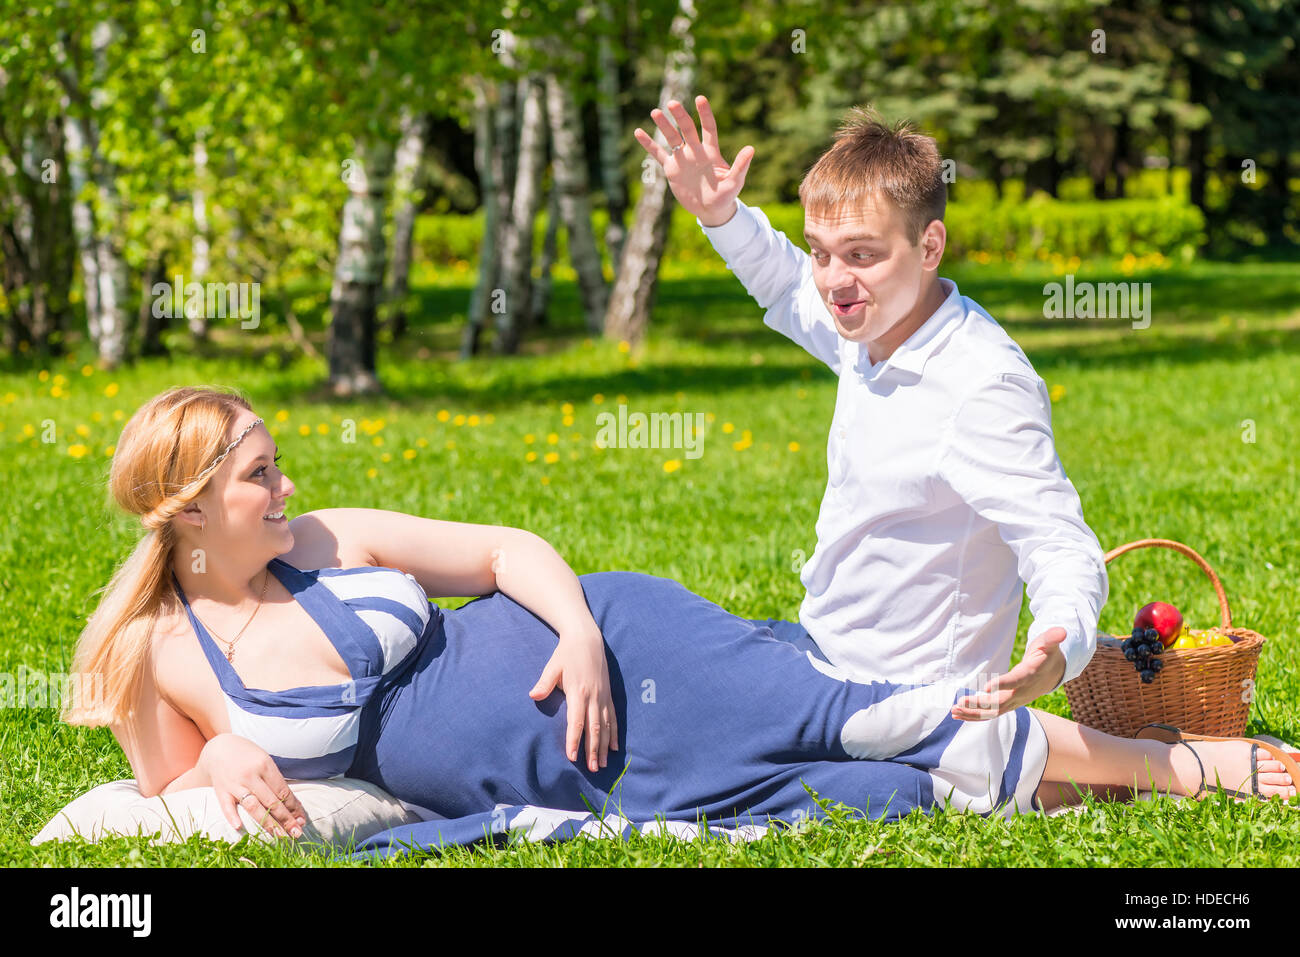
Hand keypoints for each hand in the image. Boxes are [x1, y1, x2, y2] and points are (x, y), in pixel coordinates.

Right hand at [199, 733, 307, 838]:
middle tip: (296, 833)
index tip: (301, 820)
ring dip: (267, 823)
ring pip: (253, 806)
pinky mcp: (221, 791)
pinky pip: (226, 806)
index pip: (282, 791)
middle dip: (285, 819)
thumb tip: (292, 804)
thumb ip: (276, 781)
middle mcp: (251, 775)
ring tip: (279, 836)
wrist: (219, 748)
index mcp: (265, 765)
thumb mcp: (265, 761)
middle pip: (271, 801)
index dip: (293, 807)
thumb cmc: (248, 756)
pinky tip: (239, 827)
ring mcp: (235, 784)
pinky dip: (232, 816)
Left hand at [529, 629, 618, 772]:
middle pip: (594, 727)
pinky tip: (615, 747)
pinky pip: (614, 717)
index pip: (577, 721)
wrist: (587, 639)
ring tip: (603, 764)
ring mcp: (603, 696)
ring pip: (606, 725)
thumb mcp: (553, 666)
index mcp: (578, 691)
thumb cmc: (566, 654)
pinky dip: (614, 733)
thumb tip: (533, 696)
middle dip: (593, 749)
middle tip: (592, 769)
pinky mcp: (609, 694)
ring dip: (605, 746)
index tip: (572, 757)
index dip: (574, 740)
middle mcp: (594, 696)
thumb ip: (544, 683)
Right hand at [633, 94, 753, 226]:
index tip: (700, 99)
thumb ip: (741, 166)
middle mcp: (695, 151)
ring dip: (664, 125)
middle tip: (672, 104)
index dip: (705, 114)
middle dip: (680, 116)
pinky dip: (648, 144)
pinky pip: (658, 154)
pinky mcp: (671, 169)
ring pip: (672, 138)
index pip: (708, 128)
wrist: (711, 210)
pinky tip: (638, 132)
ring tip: (655, 112)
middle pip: (687, 129)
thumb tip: (751, 148)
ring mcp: (682, 158)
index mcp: (711, 152)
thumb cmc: (725, 196)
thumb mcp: (734, 182)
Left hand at [950, 627, 1067, 720]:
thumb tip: (1062, 631)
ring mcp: (1014, 700)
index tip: (985, 687)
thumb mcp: (1049, 644)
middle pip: (1000, 702)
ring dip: (973, 713)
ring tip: (954, 710)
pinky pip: (991, 712)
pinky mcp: (1008, 703)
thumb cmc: (1047, 655)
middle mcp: (1021, 692)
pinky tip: (957, 713)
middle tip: (960, 701)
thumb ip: (1052, 638)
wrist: (1053, 673)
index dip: (1002, 685)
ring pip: (993, 711)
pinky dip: (975, 714)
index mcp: (1029, 675)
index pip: (1015, 682)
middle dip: (980, 705)